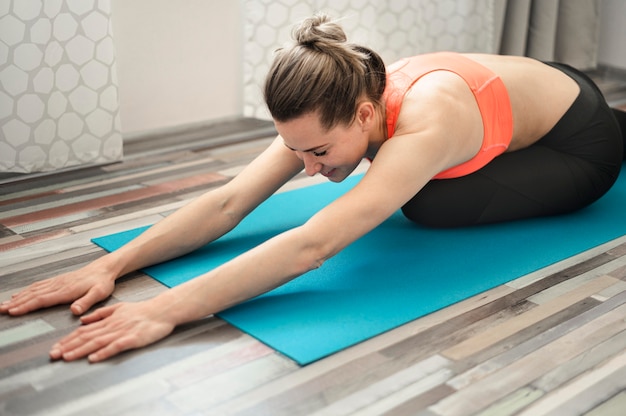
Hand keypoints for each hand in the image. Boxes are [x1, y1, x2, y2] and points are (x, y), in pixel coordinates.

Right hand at [0, 265, 115, 315]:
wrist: (104, 269)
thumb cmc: (102, 283)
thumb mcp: (99, 294)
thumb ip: (86, 302)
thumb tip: (75, 311)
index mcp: (66, 291)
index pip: (42, 299)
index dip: (27, 306)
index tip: (13, 311)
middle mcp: (58, 285)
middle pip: (33, 295)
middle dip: (16, 303)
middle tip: (1, 309)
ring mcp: (57, 282)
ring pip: (33, 290)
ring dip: (18, 297)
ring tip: (4, 304)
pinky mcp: (57, 280)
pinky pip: (38, 285)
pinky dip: (26, 291)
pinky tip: (19, 295)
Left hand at [49, 301, 175, 361]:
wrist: (162, 310)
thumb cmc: (142, 310)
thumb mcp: (119, 308)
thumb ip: (101, 314)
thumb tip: (83, 319)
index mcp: (108, 320)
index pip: (84, 330)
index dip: (68, 339)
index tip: (55, 347)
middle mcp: (112, 326)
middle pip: (87, 337)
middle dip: (68, 346)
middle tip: (54, 355)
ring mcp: (122, 332)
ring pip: (97, 342)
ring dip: (81, 351)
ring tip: (67, 357)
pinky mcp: (133, 339)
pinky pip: (116, 346)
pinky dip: (104, 352)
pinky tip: (94, 358)